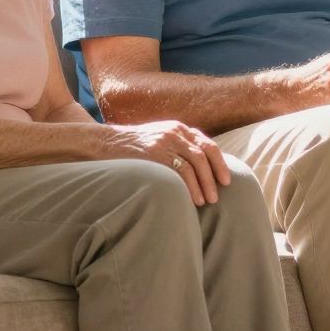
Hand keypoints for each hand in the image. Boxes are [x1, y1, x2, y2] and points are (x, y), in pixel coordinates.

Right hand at [102, 119, 230, 205]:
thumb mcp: (158, 140)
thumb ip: (177, 147)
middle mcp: (175, 132)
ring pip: (196, 163)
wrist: (103, 142)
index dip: (219, 163)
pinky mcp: (155, 153)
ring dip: (205, 184)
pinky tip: (194, 200)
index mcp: (178, 129)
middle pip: (205, 154)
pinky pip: (180, 171)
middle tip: (219, 195)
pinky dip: (191, 186)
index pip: (207, 145)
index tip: (226, 180)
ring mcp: (165, 142)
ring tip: (208, 201)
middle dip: (215, 175)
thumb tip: (198, 169)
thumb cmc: (132, 148)